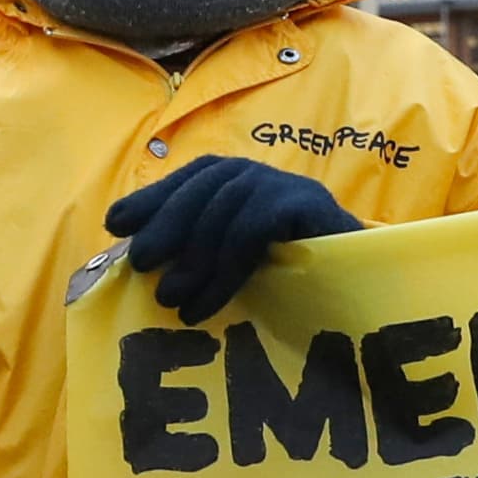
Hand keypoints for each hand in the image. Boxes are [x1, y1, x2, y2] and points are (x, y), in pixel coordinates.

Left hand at [103, 156, 360, 322]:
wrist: (362, 292)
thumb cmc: (290, 281)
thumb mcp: (232, 261)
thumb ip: (194, 250)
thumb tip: (135, 253)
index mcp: (239, 180)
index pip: (190, 178)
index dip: (152, 197)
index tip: (116, 224)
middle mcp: (260, 174)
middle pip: (203, 188)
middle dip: (166, 225)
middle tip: (141, 266)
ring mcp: (286, 186)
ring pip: (224, 211)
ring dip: (193, 261)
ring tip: (172, 301)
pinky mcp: (308, 204)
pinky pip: (252, 229)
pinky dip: (223, 269)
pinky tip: (206, 303)